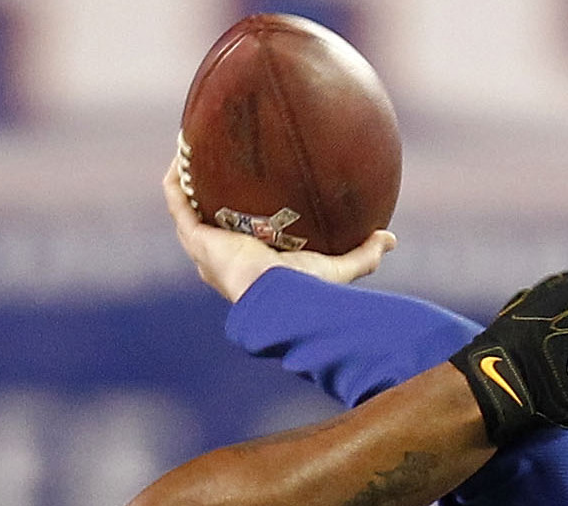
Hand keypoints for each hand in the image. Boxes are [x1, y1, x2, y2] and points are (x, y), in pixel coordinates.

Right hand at [162, 155, 393, 302]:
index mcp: (247, 264)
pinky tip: (182, 147)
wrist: (277, 297)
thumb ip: (363, 255)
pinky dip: (177, 175)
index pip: (237, 237)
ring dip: (186, 176)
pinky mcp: (196, 238)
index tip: (246, 188)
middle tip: (215, 160)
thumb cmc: (305, 289)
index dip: (237, 213)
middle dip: (207, 191)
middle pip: (207, 218)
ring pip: (186, 206)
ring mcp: (204, 247)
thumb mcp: (338, 268)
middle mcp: (221, 256)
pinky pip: (177, 199)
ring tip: (190, 145)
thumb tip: (390, 238)